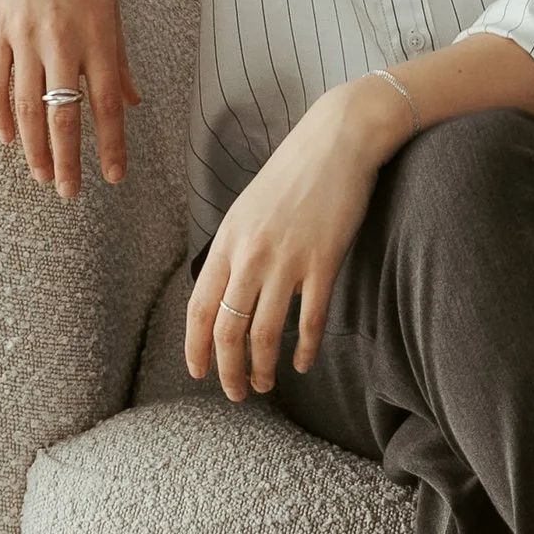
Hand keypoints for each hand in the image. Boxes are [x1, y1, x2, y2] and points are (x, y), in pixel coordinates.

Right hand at [0, 0, 140, 198]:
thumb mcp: (111, 3)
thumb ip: (117, 58)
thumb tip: (130, 102)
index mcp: (98, 33)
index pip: (105, 104)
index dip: (110, 144)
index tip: (113, 177)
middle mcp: (62, 38)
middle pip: (63, 114)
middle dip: (68, 159)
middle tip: (70, 193)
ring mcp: (25, 34)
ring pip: (28, 106)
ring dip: (34, 147)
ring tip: (42, 175)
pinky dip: (2, 114)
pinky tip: (9, 137)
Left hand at [184, 78, 402, 397]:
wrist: (337, 140)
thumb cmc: (293, 174)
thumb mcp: (247, 208)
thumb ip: (235, 249)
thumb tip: (225, 291)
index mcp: (227, 240)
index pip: (200, 307)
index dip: (196, 347)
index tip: (199, 372)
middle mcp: (250, 254)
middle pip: (227, 330)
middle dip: (227, 370)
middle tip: (236, 392)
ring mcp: (286, 259)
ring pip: (264, 332)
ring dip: (262, 367)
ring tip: (266, 383)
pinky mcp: (323, 261)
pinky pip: (310, 319)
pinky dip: (304, 348)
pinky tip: (303, 363)